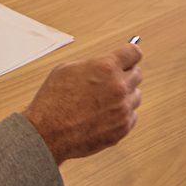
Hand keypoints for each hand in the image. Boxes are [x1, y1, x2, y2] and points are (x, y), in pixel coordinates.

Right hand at [23, 41, 142, 163]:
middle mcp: (119, 87)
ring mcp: (123, 109)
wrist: (47, 133)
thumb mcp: (68, 69)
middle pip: (137, 74)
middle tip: (111, 80)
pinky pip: (131, 116)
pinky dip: (122, 114)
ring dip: (125, 96)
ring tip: (105, 100)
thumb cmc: (53, 101)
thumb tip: (105, 64)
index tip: (128, 57)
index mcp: (106, 68)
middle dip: (125, 75)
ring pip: (135, 96)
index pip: (134, 53)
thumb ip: (93, 64)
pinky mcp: (122, 128)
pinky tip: (105, 115)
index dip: (129, 55)